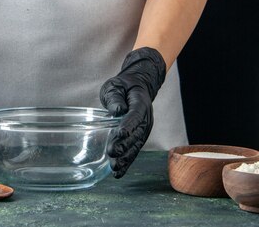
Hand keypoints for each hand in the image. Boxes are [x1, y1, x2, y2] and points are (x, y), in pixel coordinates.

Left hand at [100, 47, 165, 177]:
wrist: (137, 88)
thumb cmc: (123, 87)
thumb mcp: (115, 85)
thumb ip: (115, 97)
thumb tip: (118, 110)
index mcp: (140, 104)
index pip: (135, 115)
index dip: (128, 125)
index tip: (120, 134)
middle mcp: (146, 119)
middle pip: (136, 134)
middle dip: (125, 145)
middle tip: (112, 153)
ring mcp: (144, 130)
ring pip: (136, 146)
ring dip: (126, 158)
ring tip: (115, 168)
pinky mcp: (139, 138)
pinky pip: (134, 151)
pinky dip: (127, 162)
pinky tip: (118, 173)